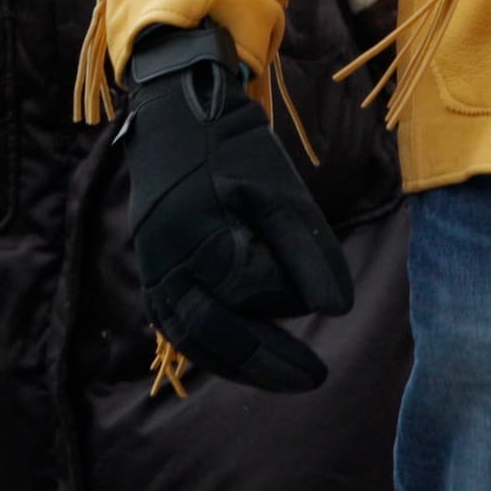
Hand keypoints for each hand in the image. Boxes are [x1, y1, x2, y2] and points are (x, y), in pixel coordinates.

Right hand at [122, 24, 353, 391]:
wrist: (173, 110)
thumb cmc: (229, 142)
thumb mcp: (277, 186)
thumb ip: (306, 248)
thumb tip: (337, 310)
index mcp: (197, 243)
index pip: (255, 289)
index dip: (293, 284)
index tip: (328, 287)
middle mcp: (166, 270)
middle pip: (219, 336)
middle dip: (269, 363)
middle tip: (316, 379)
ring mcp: (154, 275)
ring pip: (195, 341)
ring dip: (240, 365)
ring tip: (286, 379)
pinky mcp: (153, 273)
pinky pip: (181, 326)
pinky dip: (214, 347)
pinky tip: (244, 358)